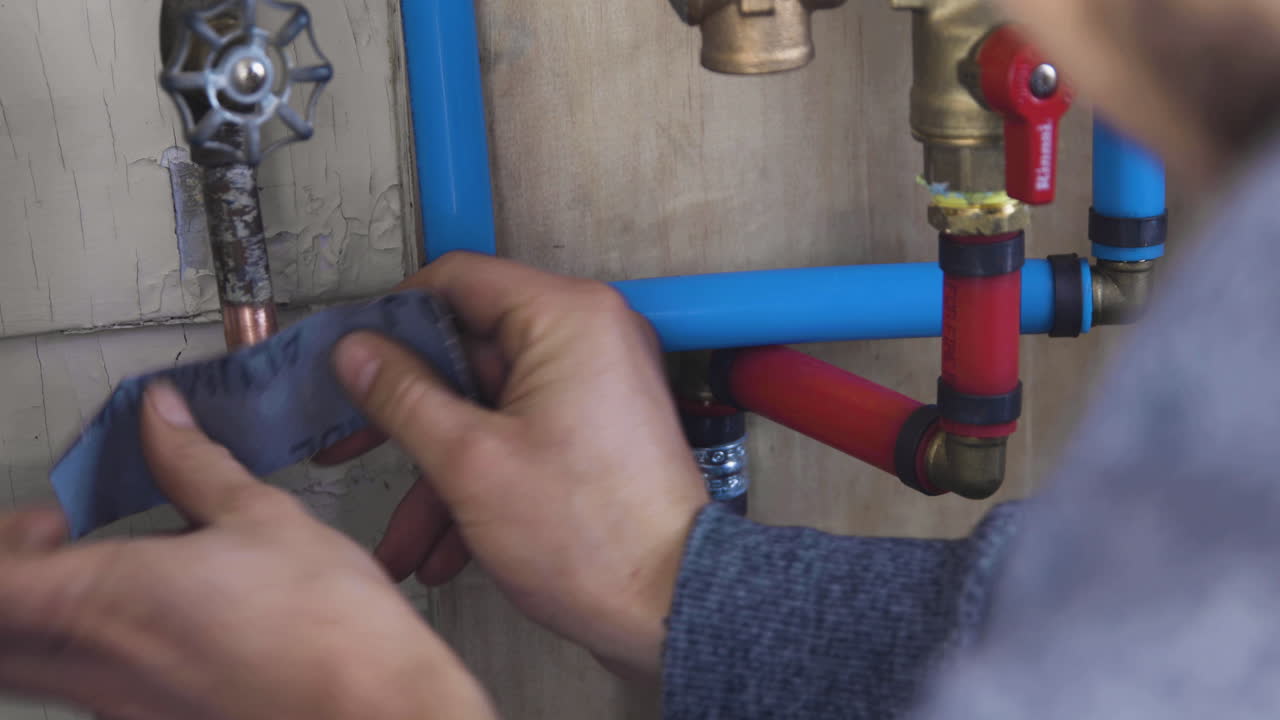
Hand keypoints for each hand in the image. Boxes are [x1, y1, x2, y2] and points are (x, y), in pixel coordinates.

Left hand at [0, 383, 495, 719]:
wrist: (380, 712)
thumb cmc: (330, 630)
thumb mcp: (266, 517)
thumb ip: (195, 465)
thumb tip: (162, 419)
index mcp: (108, 601)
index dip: (6, 542)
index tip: (52, 516)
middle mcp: (98, 667)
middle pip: (4, 636)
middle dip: (18, 581)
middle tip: (62, 544)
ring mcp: (125, 709)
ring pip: (43, 667)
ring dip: (55, 618)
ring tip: (122, 579)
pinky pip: (99, 688)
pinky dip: (107, 651)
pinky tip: (174, 623)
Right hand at [328, 252, 709, 681]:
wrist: (670, 608)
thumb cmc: (592, 537)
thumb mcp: (468, 460)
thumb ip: (401, 395)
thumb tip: (357, 351)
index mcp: (566, 316)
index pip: (457, 280)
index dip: (393, 318)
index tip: (350, 360)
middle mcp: (588, 338)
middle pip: (468, 352)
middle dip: (405, 417)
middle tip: (349, 446)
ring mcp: (594, 387)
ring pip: (487, 409)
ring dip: (437, 472)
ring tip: (400, 539)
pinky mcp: (595, 432)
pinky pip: (519, 437)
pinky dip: (479, 484)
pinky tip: (441, 550)